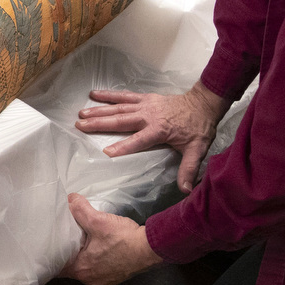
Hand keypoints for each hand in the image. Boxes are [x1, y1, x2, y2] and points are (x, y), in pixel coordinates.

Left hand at [60, 194, 163, 284]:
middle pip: (72, 267)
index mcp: (82, 270)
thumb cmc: (123, 238)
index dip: (53, 255)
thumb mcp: (99, 220)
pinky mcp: (115, 277)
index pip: (58, 267)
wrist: (151, 248)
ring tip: (79, 241)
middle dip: (69, 253)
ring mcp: (104, 281)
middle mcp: (91, 280)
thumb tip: (70, 199)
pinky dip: (97, 259)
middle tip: (63, 238)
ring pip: (87, 267)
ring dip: (84, 256)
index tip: (49, 245)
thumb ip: (80, 210)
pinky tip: (98, 247)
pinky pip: (99, 268)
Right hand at [75, 82, 228, 191]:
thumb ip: (189, 169)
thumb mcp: (197, 149)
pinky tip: (93, 94)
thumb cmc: (199, 127)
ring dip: (99, 110)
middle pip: (120, 121)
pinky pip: (124, 96)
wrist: (203, 103)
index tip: (105, 152)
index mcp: (159, 130)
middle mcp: (148, 116)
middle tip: (80, 126)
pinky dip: (109, 95)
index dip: (123, 146)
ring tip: (81, 113)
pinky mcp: (145, 98)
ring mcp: (145, 105)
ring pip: (118, 108)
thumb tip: (185, 190)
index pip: (138, 140)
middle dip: (99, 123)